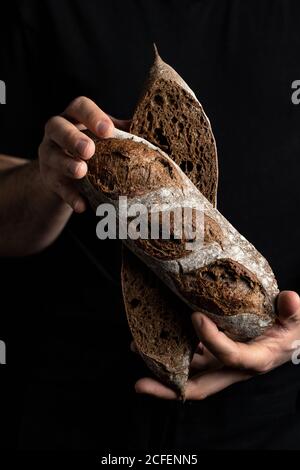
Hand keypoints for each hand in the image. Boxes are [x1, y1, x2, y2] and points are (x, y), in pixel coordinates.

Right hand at [39, 96, 130, 212]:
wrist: (66, 173)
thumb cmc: (94, 148)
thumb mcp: (106, 138)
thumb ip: (124, 133)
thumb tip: (153, 133)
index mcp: (75, 116)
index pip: (80, 106)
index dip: (92, 116)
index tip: (108, 130)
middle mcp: (57, 131)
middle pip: (57, 127)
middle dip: (72, 138)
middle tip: (89, 150)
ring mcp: (48, 154)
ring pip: (51, 155)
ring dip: (66, 164)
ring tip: (82, 172)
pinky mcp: (48, 178)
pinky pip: (56, 187)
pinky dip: (69, 196)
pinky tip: (81, 205)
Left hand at [135, 290, 299, 399]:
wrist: (287, 338)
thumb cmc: (289, 331)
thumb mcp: (295, 322)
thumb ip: (292, 312)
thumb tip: (290, 298)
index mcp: (254, 360)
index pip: (230, 356)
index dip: (212, 340)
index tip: (196, 317)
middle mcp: (231, 368)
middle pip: (198, 386)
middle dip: (168, 388)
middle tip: (140, 384)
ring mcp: (219, 362)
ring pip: (188, 370)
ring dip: (162, 363)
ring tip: (136, 347)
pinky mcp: (213, 353)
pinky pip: (190, 355)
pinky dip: (173, 348)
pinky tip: (156, 333)